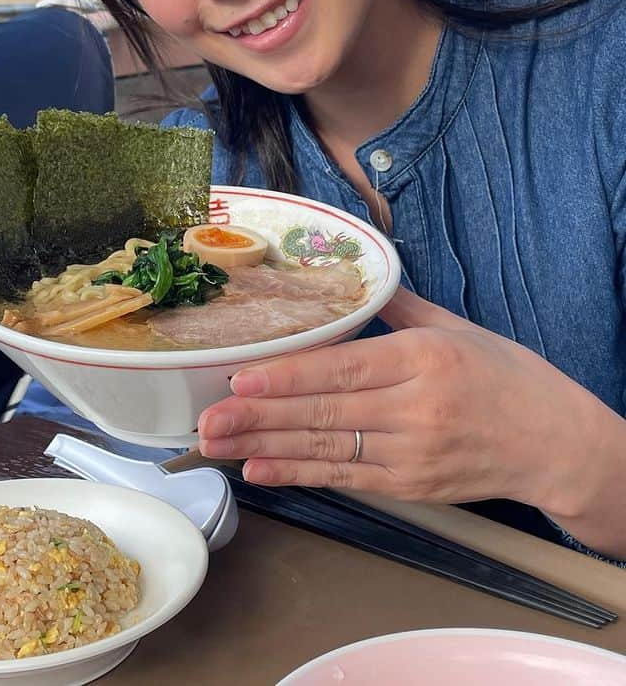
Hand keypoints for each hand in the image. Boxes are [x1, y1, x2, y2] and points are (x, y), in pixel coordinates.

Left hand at [196, 287, 607, 513]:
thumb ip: (396, 306)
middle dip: (259, 416)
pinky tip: (261, 469)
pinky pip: (346, 478)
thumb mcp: (454, 326)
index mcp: (423, 359)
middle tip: (207, 419)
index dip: (289, 376)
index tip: (242, 376)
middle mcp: (415, 409)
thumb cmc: (507, 376)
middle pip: (325, 412)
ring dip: (266, 447)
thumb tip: (349, 277)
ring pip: (327, 449)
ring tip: (217, 444)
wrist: (557, 445)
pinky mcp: (412, 487)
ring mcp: (412, 454)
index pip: (344, 368)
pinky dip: (300, 474)